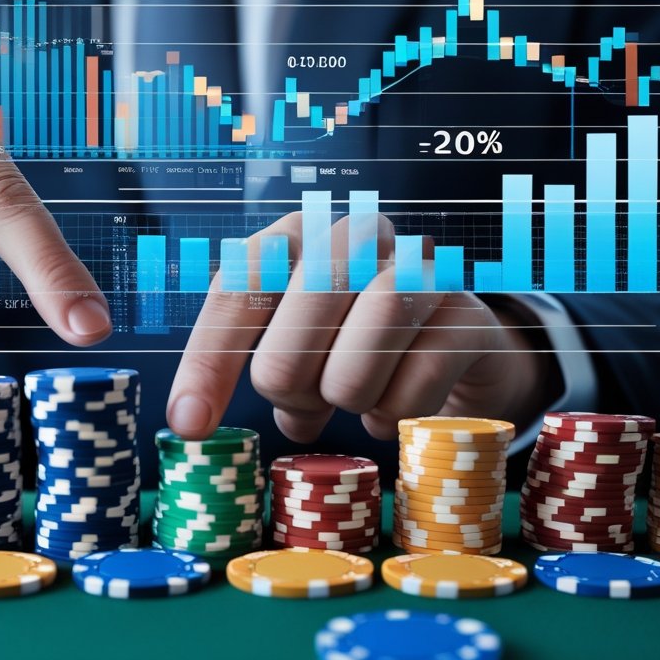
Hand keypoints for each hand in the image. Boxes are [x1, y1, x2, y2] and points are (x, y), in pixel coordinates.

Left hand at [166, 211, 555, 440]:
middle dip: (292, 376)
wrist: (454, 342)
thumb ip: (252, 366)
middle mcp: (359, 237)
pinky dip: (394, 412)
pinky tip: (391, 412)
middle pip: (303, 310)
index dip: (209, 360)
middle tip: (301, 407)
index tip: (190, 424)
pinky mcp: (469, 319)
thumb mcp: (294, 347)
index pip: (240, 288)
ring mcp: (422, 271)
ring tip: (352, 403)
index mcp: (300, 235)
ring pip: (367, 339)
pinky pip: (419, 379)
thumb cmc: (353, 340)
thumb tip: (195, 420)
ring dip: (347, 391)